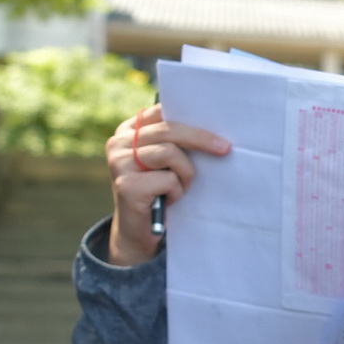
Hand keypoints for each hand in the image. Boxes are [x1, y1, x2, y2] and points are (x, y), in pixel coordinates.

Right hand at [106, 102, 229, 266]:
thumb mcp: (166, 161)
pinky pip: (168, 179)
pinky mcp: (126, 185)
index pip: (160, 112)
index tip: (215, 127)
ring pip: (170, 153)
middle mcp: (119, 143)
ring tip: (181, 188)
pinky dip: (177, 191)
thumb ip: (175, 141)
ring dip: (185, 174)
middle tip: (225, 149)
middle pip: (168, 130)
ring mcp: (119, 163)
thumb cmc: (160, 191)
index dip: (190, 119)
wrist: (140, 231)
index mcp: (128, 131)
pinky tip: (167, 200)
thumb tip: (212, 126)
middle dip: (201, 139)